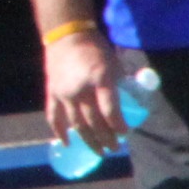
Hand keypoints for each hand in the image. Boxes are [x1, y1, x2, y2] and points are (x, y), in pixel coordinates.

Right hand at [43, 27, 124, 151]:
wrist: (67, 36)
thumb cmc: (97, 50)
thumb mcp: (116, 66)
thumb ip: (123, 86)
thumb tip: (137, 106)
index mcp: (100, 80)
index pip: (110, 110)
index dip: (118, 125)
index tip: (125, 134)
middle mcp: (80, 89)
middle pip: (94, 121)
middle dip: (106, 138)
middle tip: (115, 148)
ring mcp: (64, 92)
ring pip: (76, 123)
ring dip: (88, 140)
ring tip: (100, 152)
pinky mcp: (52, 93)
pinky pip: (54, 116)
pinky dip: (60, 131)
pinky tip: (68, 143)